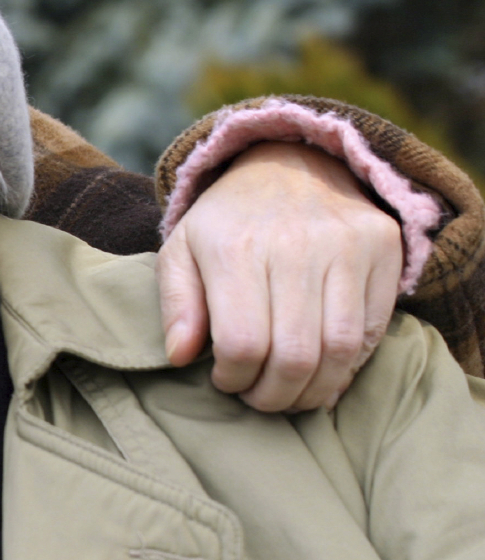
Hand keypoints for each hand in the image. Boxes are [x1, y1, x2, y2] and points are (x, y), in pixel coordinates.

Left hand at [159, 141, 402, 411]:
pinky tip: (324, 370)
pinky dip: (350, 364)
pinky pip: (374, 329)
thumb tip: (180, 356)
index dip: (234, 379)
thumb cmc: (226, 222)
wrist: (288, 161)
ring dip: (315, 390)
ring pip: (341, 350)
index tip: (226, 381)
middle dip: (275, 396)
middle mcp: (294, 245)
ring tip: (292, 393)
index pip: (242, 344)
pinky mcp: (383, 247)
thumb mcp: (181, 253)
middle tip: (260, 398)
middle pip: (294, 356)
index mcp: (234, 249)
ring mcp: (346, 245)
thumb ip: (176, 305)